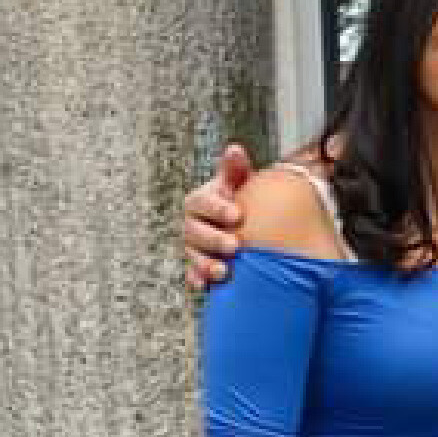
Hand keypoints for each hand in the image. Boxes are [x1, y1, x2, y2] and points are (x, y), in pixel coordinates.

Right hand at [181, 144, 255, 291]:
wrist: (246, 219)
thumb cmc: (242, 197)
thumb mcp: (240, 182)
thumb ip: (236, 169)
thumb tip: (234, 149)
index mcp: (200, 201)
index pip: (201, 203)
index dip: (218, 208)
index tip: (238, 214)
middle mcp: (191, 223)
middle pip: (194, 232)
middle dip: (213, 239)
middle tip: (235, 245)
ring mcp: (192, 245)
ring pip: (192, 255)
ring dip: (205, 264)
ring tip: (224, 272)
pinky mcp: (197, 264)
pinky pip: (192, 274)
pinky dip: (197, 280)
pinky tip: (205, 287)